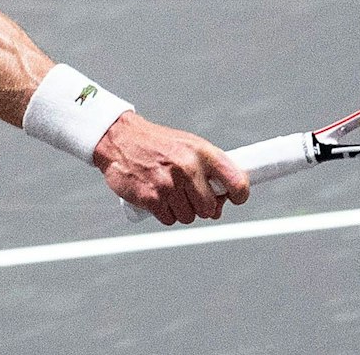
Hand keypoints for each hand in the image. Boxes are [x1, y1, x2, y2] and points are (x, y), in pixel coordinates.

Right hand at [93, 111, 249, 225]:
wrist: (120, 138)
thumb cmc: (158, 144)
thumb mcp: (188, 145)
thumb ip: (209, 170)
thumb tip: (223, 201)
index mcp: (202, 152)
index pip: (236, 181)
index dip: (239, 194)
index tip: (235, 197)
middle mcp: (188, 167)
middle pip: (210, 208)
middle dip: (201, 206)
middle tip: (189, 193)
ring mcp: (169, 184)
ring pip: (189, 217)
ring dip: (180, 209)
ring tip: (168, 189)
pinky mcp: (152, 198)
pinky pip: (169, 220)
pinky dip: (164, 212)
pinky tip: (156, 195)